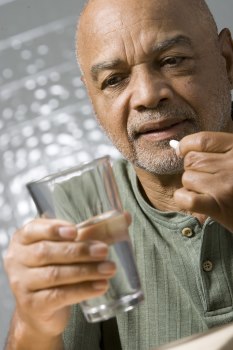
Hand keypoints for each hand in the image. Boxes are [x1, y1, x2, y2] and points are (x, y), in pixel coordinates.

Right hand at [4, 214, 129, 338]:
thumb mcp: (68, 248)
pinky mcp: (32, 305)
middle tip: (104, 250)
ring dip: (85, 271)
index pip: (34, 229)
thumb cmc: (55, 269)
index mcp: (23, 239)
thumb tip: (123, 217)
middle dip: (79, 251)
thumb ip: (92, 232)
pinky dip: (82, 290)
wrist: (40, 310)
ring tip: (109, 269)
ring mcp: (21, 283)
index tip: (75, 231)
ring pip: (55, 275)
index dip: (54, 229)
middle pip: (47, 252)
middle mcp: (17, 259)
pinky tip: (100, 286)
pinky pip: (59, 296)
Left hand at [174, 131, 232, 232]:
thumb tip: (177, 147)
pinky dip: (183, 199)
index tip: (184, 152)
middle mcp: (232, 165)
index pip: (201, 140)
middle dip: (192, 169)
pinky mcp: (219, 207)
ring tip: (207, 191)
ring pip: (187, 178)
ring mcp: (225, 186)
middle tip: (205, 178)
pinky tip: (195, 200)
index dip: (187, 146)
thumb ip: (214, 150)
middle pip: (191, 160)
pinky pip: (186, 198)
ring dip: (191, 186)